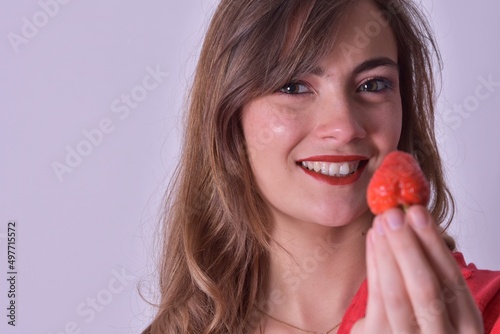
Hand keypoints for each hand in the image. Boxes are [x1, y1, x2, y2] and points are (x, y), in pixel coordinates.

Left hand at [351, 206, 483, 333]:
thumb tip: (415, 220)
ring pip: (397, 294)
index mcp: (465, 325)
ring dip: (387, 251)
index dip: (434, 244)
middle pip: (426, 287)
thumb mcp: (437, 304)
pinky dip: (374, 265)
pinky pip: (377, 298)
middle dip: (408, 246)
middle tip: (394, 213)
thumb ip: (434, 273)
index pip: (453, 281)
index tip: (418, 213)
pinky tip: (372, 239)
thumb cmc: (419, 322)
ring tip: (380, 221)